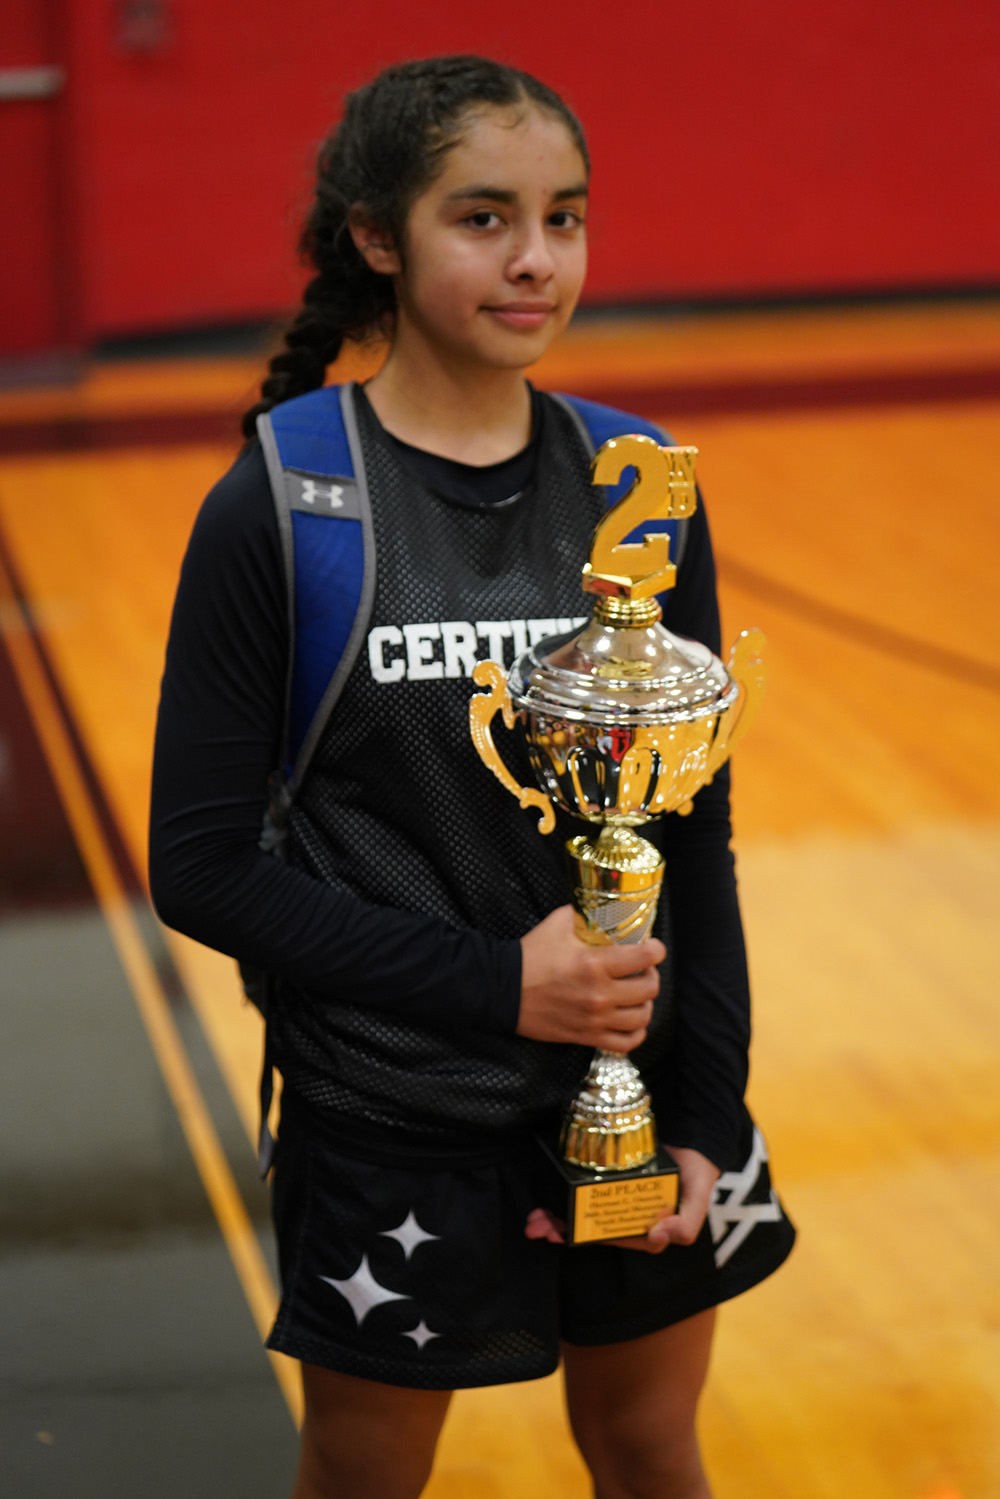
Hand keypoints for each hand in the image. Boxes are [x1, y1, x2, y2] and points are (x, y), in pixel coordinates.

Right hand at [518, 905, 664, 1050]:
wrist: (502, 990)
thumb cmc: (530, 955)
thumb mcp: (558, 924)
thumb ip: (585, 915)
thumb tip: (604, 908)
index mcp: (594, 964)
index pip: (645, 958)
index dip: (656, 950)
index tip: (653, 948)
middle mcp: (599, 994)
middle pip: (649, 988)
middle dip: (651, 975)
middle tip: (642, 969)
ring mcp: (594, 1019)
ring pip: (642, 1017)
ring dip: (645, 1003)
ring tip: (636, 994)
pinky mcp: (586, 1036)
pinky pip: (626, 1043)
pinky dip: (635, 1032)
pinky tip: (629, 1019)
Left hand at [522, 1146, 720, 1252]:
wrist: (694, 1140)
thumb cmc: (697, 1174)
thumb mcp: (698, 1199)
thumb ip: (686, 1224)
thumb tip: (657, 1236)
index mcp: (647, 1229)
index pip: (613, 1238)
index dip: (587, 1239)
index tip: (563, 1233)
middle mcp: (628, 1216)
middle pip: (591, 1229)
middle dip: (562, 1229)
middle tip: (536, 1227)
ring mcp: (617, 1197)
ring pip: (583, 1212)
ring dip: (558, 1217)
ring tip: (534, 1220)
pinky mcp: (610, 1177)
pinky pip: (585, 1190)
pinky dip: (566, 1195)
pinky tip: (548, 1199)